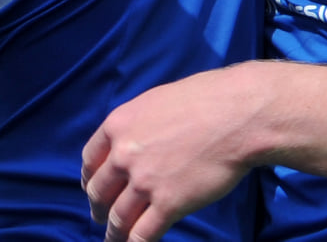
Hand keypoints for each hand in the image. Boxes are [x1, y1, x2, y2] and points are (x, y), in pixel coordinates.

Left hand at [81, 68, 256, 241]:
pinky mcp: (168, 204)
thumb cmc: (205, 100)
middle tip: (101, 219)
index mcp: (118, 125)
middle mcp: (124, 155)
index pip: (91, 160)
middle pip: (99, 192)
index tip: (93, 190)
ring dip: (114, 234)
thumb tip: (136, 143)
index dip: (90, 180)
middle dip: (98, 209)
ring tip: (115, 241)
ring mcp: (144, 181)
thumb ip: (138, 127)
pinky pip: (143, 234)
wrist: (236, 115)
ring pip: (118, 218)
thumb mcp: (156, 102)